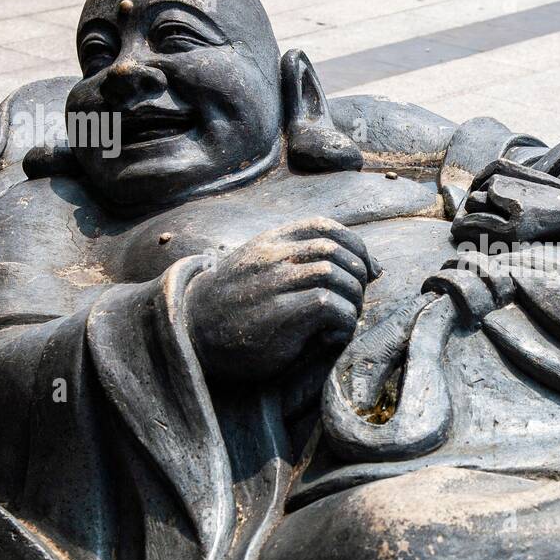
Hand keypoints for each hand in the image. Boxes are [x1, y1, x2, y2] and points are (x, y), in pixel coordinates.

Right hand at [186, 217, 375, 382]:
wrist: (191, 332)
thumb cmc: (231, 304)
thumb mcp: (256, 267)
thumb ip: (291, 258)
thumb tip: (346, 266)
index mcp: (269, 242)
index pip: (324, 226)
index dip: (356, 246)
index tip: (368, 269)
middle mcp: (272, 257)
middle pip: (334, 250)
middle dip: (358, 274)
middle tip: (358, 298)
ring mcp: (273, 284)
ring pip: (333, 275)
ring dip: (351, 298)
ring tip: (347, 316)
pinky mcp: (279, 315)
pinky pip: (328, 305)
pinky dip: (342, 319)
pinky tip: (334, 332)